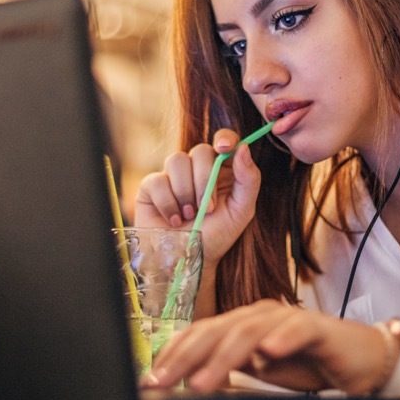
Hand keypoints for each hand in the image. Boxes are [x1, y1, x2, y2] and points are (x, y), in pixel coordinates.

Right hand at [133, 129, 260, 266]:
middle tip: (208, 209)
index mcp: (222, 169)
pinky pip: (157, 181)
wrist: (189, 260)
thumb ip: (248, 179)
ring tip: (189, 216)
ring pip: (177, 161)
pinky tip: (173, 220)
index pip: (223, 140)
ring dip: (186, 192)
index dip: (224, 138)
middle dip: (206, 180)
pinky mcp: (151, 186)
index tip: (224, 148)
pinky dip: (168, 203)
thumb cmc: (218, 235)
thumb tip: (243, 148)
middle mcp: (197, 168)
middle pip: (200, 151)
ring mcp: (172, 175)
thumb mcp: (241, 210)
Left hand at [141, 300, 389, 395]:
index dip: (173, 355)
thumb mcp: (259, 376)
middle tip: (162, 383)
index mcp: (241, 324)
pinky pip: (297, 328)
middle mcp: (259, 315)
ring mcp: (286, 318)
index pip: (200, 334)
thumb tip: (186, 390)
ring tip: (202, 383)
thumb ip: (228, 376)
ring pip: (248, 331)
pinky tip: (268, 353)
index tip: (150, 381)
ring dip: (223, 358)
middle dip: (186, 357)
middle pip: (216, 330)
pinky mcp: (317, 327)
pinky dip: (282, 339)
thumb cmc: (307, 366)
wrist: (360, 362)